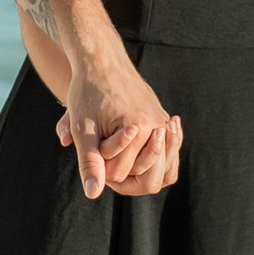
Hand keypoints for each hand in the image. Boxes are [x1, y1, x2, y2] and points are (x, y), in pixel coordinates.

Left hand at [57, 40, 179, 201]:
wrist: (101, 60)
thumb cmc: (88, 93)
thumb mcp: (84, 129)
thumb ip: (90, 162)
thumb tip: (93, 194)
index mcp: (140, 130)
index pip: (126, 175)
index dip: (106, 175)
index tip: (93, 159)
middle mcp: (158, 126)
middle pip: (152, 177)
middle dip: (127, 176)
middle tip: (108, 164)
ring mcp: (163, 122)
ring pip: (167, 167)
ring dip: (146, 172)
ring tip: (125, 165)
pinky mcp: (163, 118)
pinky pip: (169, 151)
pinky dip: (158, 161)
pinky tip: (139, 158)